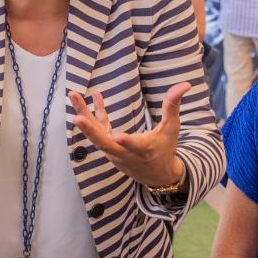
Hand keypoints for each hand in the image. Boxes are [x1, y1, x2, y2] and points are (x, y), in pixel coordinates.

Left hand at [69, 83, 190, 188]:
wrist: (156, 174)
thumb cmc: (166, 148)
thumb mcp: (172, 128)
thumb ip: (173, 106)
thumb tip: (185, 84)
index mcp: (144, 150)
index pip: (134, 146)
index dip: (126, 142)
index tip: (117, 136)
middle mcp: (125, 153)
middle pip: (104, 143)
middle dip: (90, 131)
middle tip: (77, 118)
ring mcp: (114, 152)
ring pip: (96, 135)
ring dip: (84, 116)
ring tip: (73, 95)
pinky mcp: (109, 147)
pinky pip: (99, 130)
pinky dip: (94, 114)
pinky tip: (95, 96)